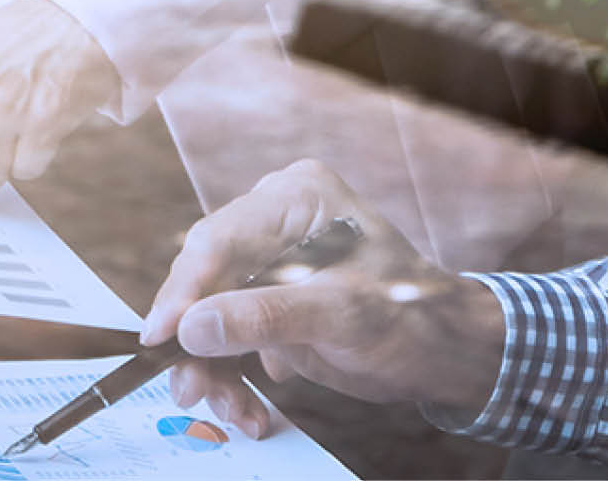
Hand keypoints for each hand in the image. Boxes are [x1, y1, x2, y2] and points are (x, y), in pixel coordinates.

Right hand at [139, 160, 504, 438]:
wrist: (445, 353)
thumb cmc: (412, 319)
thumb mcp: (340, 317)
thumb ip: (264, 316)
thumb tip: (191, 328)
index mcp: (297, 197)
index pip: (219, 241)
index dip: (183, 292)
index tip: (162, 339)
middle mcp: (275, 218)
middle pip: (206, 279)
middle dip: (197, 342)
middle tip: (190, 390)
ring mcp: (268, 257)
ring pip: (209, 311)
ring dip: (212, 367)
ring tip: (232, 411)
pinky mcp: (266, 295)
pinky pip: (227, 330)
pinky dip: (230, 372)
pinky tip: (247, 405)